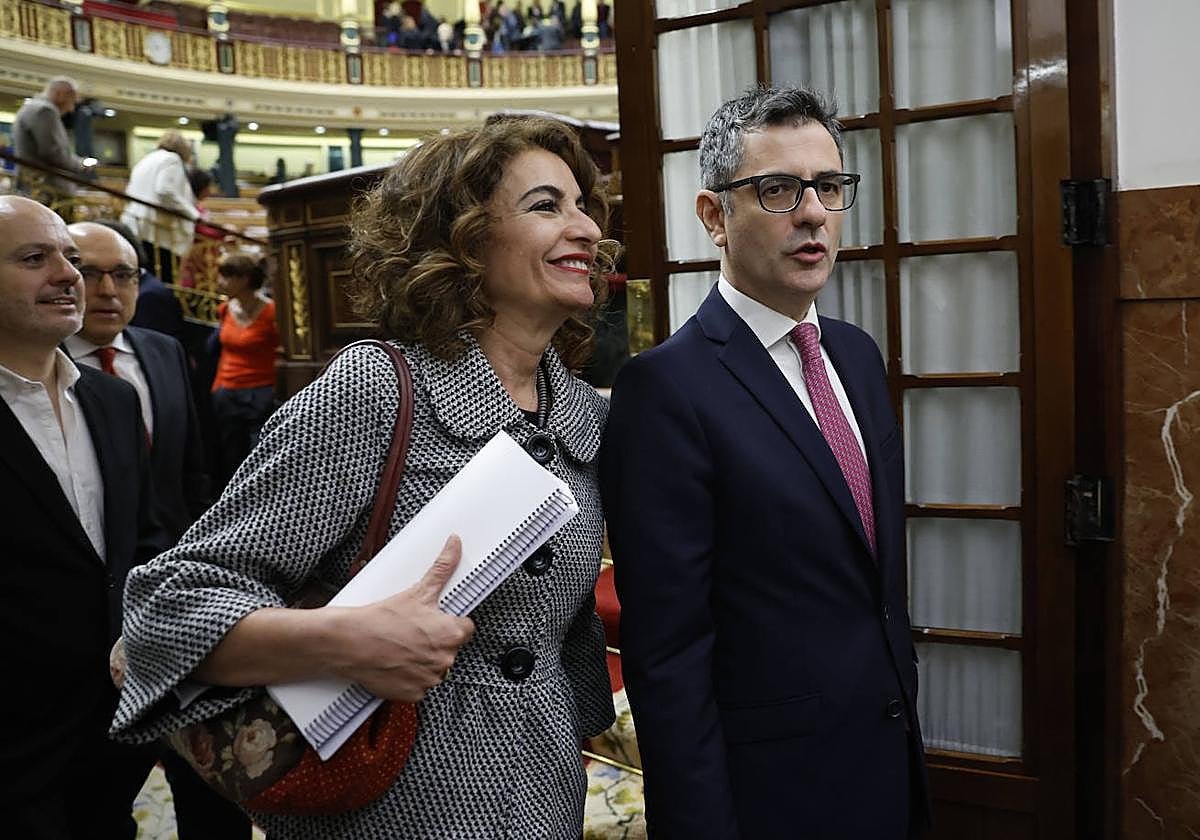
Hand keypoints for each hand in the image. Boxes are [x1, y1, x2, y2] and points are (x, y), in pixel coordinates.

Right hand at [326, 535, 475, 701]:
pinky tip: (397, 663)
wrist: (350, 642)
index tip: (436, 622)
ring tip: (402, 647)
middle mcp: (445, 659)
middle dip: (435, 642)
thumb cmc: (382, 619)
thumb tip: (455, 545)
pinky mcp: (414, 694)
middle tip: (413, 633)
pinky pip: (419, 686)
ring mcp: (429, 679)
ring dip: (423, 660)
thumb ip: (443, 567)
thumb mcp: (419, 589)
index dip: (450, 623)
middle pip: (450, 649)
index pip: (466, 629)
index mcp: (452, 633)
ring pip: (435, 668)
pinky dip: (410, 677)